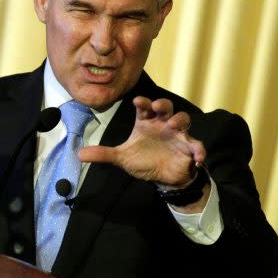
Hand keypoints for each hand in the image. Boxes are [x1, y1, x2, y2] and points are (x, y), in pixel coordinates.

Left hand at [78, 96, 205, 186]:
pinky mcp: (189, 148)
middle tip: (158, 107)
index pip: (144, 107)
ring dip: (180, 120)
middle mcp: (162, 124)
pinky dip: (198, 150)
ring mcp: (177, 134)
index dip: (143, 102)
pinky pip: (196, 145)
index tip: (137, 101)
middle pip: (166, 107)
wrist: (163, 176)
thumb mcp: (122, 158)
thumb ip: (103, 154)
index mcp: (146, 122)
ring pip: (183, 119)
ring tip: (174, 126)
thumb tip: (79, 154)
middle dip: (163, 105)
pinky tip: (196, 157)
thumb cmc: (143, 160)